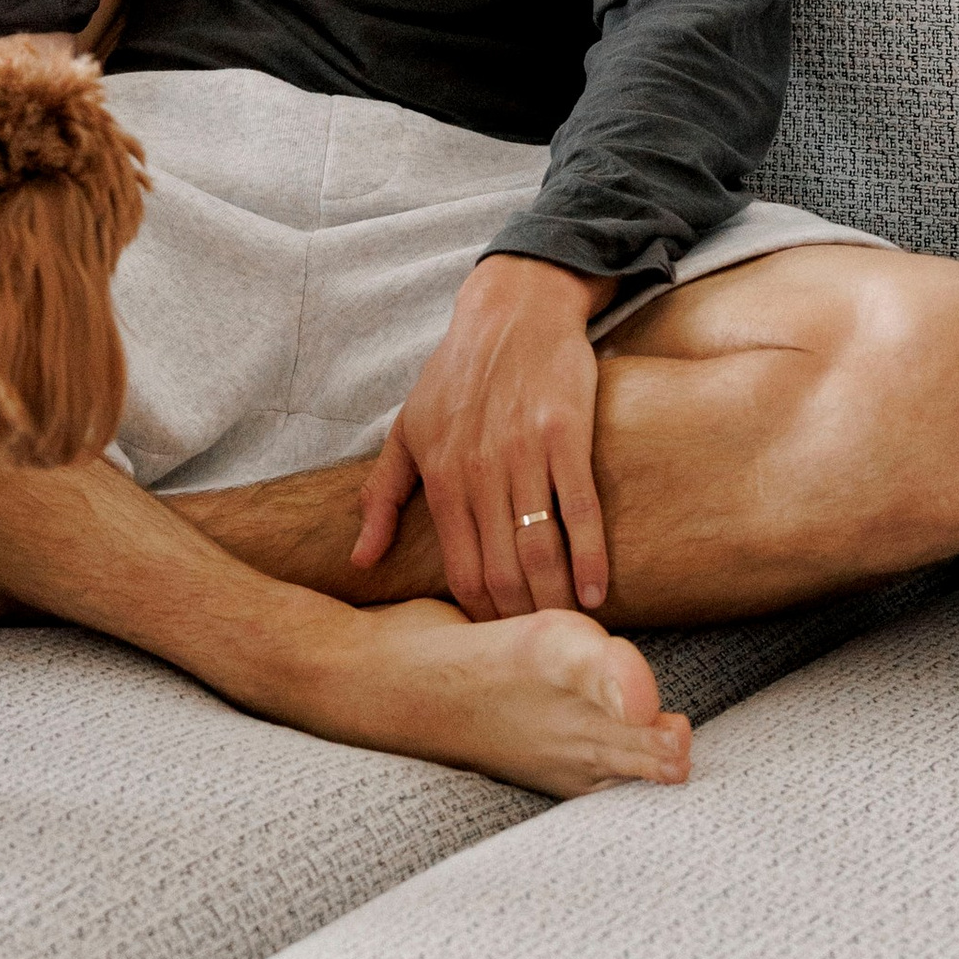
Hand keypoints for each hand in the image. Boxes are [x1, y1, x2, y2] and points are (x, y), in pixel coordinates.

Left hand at [351, 253, 612, 621]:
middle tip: (540, 648)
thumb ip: (382, 496)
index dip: (480, 613)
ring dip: (555, 599)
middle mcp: (479, 469)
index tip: (498, 641)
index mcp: (440, 474)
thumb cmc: (457, 374)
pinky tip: (598, 592)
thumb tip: (361, 560)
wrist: (513, 310)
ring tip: (568, 631)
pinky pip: (579, 509)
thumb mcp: (407, 430)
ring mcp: (524, 452)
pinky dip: (590, 557)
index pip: (460, 569)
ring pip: (539, 548)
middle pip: (501, 569)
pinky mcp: (566, 435)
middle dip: (520, 618)